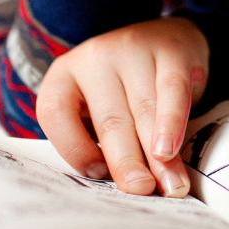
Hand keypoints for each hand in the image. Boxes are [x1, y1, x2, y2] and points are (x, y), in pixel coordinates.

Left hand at [37, 17, 209, 197]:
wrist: (167, 38)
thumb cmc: (126, 88)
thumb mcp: (99, 108)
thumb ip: (100, 142)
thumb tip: (120, 186)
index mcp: (64, 75)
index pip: (56, 112)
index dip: (74, 148)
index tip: (97, 175)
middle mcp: (94, 58)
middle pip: (108, 118)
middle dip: (126, 161)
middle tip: (138, 190)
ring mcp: (133, 50)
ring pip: (144, 109)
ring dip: (157, 154)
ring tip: (168, 185)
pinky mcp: (170, 51)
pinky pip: (172, 91)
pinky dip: (172, 122)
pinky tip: (171, 148)